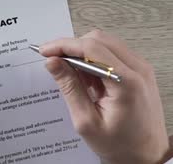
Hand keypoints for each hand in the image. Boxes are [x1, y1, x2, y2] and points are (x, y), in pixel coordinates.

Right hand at [41, 30, 170, 163]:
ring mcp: (141, 68)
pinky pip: (112, 52)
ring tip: (73, 75)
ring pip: (104, 42)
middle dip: (71, 47)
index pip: (91, 48)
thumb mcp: (86, 121)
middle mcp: (138, 70)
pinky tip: (87, 78)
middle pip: (98, 39)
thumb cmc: (120, 144)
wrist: (147, 155)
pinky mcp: (139, 70)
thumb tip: (53, 62)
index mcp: (126, 83)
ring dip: (83, 52)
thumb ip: (69, 87)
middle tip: (54, 61)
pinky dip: (94, 58)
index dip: (63, 45)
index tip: (45, 51)